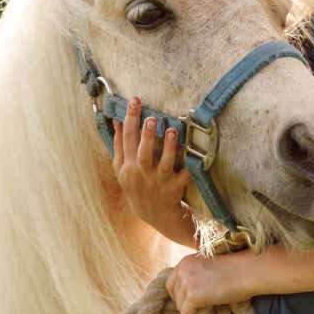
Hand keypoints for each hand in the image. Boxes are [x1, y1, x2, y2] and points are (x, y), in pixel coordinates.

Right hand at [112, 97, 191, 228]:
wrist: (150, 212)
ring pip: (165, 164)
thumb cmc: (135, 184)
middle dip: (147, 136)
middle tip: (151, 118)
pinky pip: (184, 177)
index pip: (127, 139)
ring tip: (172, 130)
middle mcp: (143, 173)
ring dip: (169, 148)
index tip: (134, 101)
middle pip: (143, 154)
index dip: (130, 119)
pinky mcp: (175, 187)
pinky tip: (196, 156)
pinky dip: (190, 169)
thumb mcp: (120, 168)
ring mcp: (160, 181)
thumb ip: (119, 144)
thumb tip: (118, 121)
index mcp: (128, 166)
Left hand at [166, 250, 257, 313]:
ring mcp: (187, 282)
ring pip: (179, 306)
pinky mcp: (194, 295)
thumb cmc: (237, 269)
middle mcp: (183, 269)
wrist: (250, 271)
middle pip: (174, 295)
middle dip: (184, 303)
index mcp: (186, 261)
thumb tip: (189, 294)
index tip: (188, 301)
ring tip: (203, 312)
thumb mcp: (209, 266)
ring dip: (189, 311)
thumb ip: (196, 274)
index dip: (179, 294)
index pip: (170, 282)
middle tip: (197, 309)